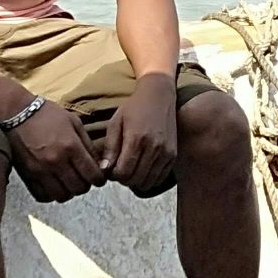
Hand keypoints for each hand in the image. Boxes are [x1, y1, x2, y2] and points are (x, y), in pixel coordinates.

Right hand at [8, 100, 105, 203]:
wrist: (17, 113)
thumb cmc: (47, 114)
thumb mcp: (73, 122)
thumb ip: (88, 144)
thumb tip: (100, 165)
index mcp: (71, 146)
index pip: (92, 175)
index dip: (99, 179)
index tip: (98, 177)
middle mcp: (57, 161)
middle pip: (79, 188)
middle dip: (85, 184)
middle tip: (83, 177)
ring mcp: (41, 170)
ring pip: (62, 196)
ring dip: (69, 191)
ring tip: (68, 181)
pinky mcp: (27, 175)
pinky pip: (43, 196)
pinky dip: (51, 194)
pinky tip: (54, 184)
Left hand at [101, 74, 176, 192]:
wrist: (159, 95)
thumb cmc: (134, 107)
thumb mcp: (116, 122)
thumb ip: (110, 147)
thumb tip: (104, 170)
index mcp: (136, 139)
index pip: (123, 172)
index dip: (114, 175)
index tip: (111, 168)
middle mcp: (153, 148)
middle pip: (135, 180)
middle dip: (124, 178)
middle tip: (120, 168)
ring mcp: (165, 153)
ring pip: (147, 182)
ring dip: (136, 180)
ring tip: (131, 167)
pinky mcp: (173, 155)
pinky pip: (159, 179)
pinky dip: (149, 178)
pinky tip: (143, 167)